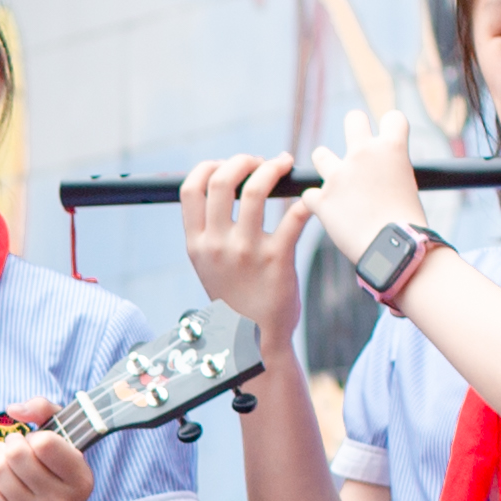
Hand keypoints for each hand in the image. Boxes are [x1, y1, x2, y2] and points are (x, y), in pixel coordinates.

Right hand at [177, 152, 308, 335]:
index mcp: (196, 244)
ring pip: (257, 189)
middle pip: (223, 180)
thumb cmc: (235, 297)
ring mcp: (246, 251)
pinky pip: (294, 216)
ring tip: (285, 165)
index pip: (190, 188)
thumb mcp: (208, 266)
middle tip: (262, 163)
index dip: (210, 166)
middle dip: (245, 160)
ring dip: (273, 167)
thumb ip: (211, 231)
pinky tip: (309, 199)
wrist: (255, 340)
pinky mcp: (277, 258)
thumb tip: (226, 186)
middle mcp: (217, 245)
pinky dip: (306, 200)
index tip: (228, 166)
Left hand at [306, 106, 423, 266]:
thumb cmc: (407, 223)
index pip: (393, 117)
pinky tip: (331, 215)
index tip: (388, 140)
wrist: (393, 249)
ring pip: (320, 154)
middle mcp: (363, 154)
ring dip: (327, 166)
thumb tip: (380, 172)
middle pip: (353, 118)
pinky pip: (310, 194)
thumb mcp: (406, 184)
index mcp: (391, 147)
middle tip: (356, 149)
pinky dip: (318, 203)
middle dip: (354, 129)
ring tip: (339, 186)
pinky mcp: (321, 199)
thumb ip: (389, 169)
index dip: (391, 128)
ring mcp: (338, 175)